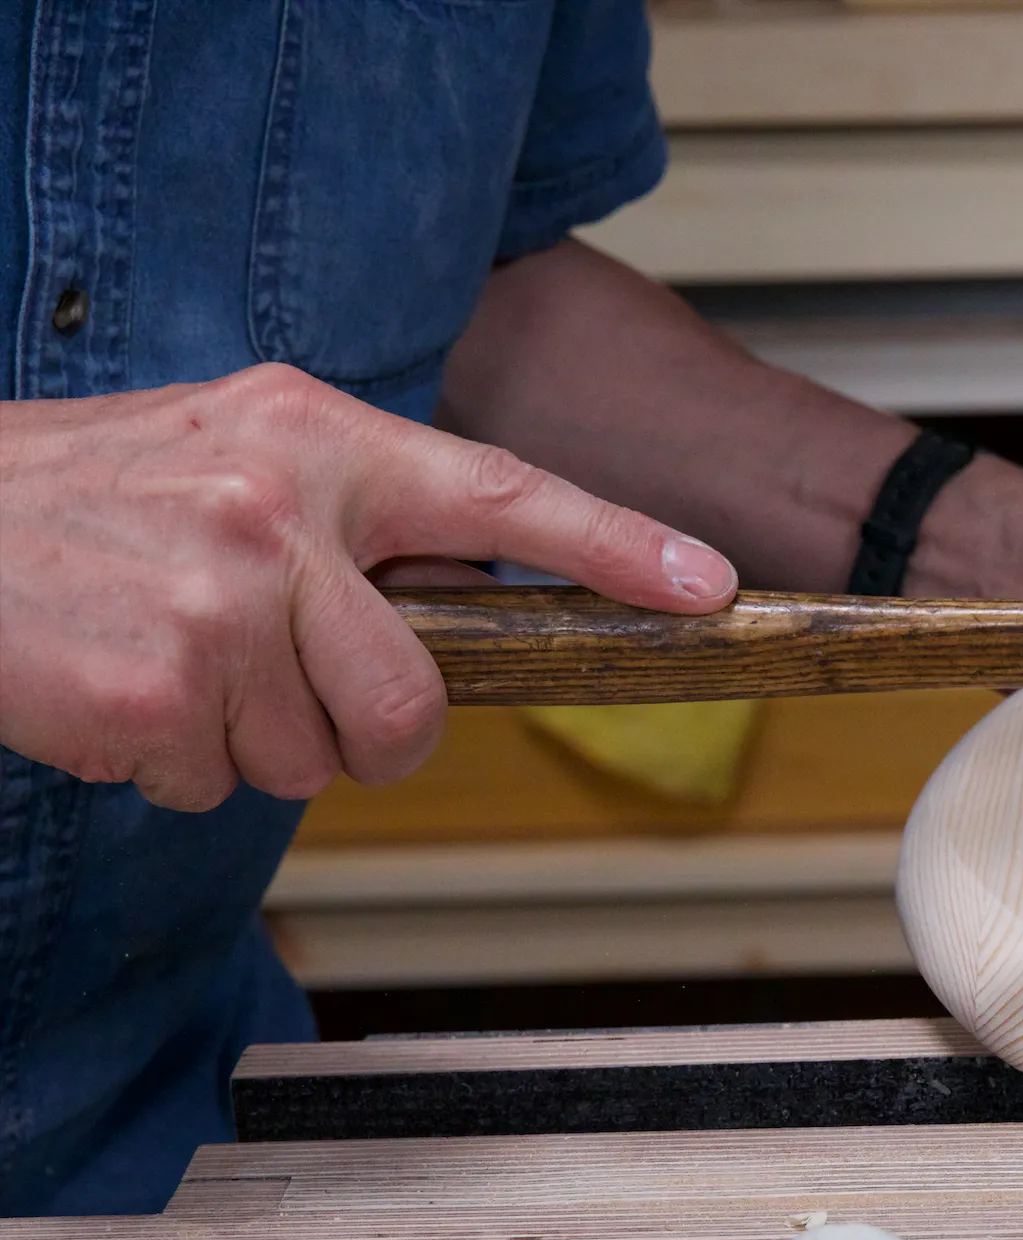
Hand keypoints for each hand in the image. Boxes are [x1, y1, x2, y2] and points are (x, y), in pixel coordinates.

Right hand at [0, 363, 735, 810]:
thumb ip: (347, 518)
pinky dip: (164, 764)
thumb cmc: (80, 500)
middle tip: (281, 691)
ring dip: (245, 742)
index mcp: (314, 438)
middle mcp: (280, 511)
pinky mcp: (158, 690)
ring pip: (313, 760)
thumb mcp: (227, 455)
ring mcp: (218, 602)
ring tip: (166, 659)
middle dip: (363, 733)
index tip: (709, 585)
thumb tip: (455, 607)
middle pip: (412, 704)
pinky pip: (215, 786)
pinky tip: (111, 690)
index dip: (617, 548)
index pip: (502, 494)